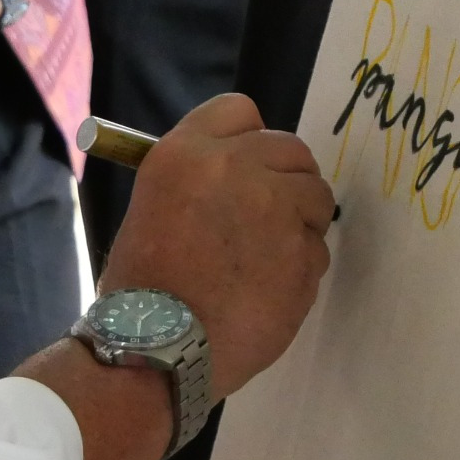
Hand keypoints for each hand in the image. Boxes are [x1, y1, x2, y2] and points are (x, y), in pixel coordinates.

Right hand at [99, 94, 331, 393]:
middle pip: (291, 149)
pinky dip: (300, 266)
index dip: (246, 140)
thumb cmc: (141, 285)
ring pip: (316, 196)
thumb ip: (201, 180)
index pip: (239, 110)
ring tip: (266, 258)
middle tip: (267, 215)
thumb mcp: (152, 207)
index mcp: (187, 153)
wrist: (157, 349)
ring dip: (300, 220)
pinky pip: (318, 248)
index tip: (245, 166)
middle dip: (285, 178)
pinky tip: (267, 291)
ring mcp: (277, 210)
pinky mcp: (304, 254)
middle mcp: (237, 169)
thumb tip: (241, 175)